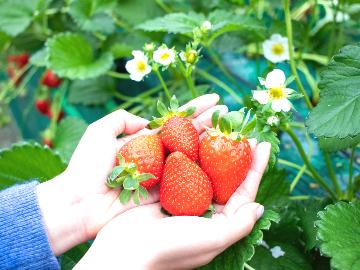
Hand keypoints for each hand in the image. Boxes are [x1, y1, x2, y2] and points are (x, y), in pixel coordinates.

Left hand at [36, 94, 226, 255]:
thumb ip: (121, 119)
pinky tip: (221, 164)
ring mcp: (162, 175)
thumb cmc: (86, 167)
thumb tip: (144, 122)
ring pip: (192, 157)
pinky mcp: (164, 194)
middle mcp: (157, 156)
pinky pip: (187, 181)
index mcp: (144, 140)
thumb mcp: (99, 132)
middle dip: (210, 125)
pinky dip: (204, 173)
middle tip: (232, 115)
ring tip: (233, 135)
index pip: (175, 121)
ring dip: (213, 146)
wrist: (80, 203)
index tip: (215, 99)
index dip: (195, 109)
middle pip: (189, 137)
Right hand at [75, 141, 270, 269]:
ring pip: (202, 166)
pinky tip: (195, 133)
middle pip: (224, 175)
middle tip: (244, 129)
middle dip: (235, 152)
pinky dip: (188, 149)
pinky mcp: (163, 188)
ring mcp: (181, 197)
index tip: (264, 145)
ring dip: (213, 146)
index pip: (242, 191)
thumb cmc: (170, 248)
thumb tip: (260, 207)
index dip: (255, 168)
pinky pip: (180, 164)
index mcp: (216, 221)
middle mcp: (201, 208)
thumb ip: (240, 225)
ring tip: (223, 125)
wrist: (124, 251)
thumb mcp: (212, 240)